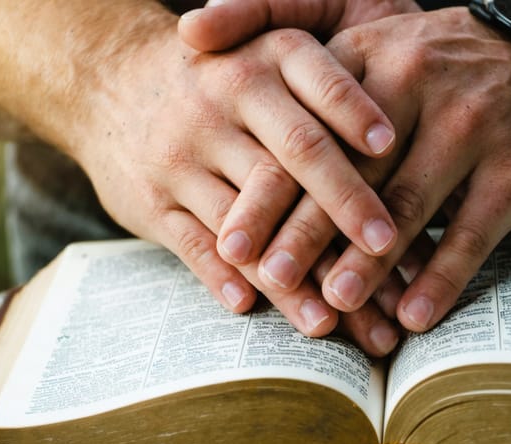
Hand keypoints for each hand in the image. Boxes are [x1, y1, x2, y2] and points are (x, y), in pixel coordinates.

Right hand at [64, 14, 403, 342]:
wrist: (111, 80)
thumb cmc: (222, 80)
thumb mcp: (266, 57)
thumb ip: (322, 87)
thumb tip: (399, 145)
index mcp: (267, 58)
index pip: (320, 85)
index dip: (356, 114)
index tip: (393, 148)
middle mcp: (226, 97)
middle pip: (294, 155)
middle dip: (343, 204)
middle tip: (385, 247)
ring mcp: (184, 150)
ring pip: (248, 217)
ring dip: (290, 274)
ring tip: (329, 319)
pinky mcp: (152, 198)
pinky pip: (192, 244)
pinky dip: (222, 279)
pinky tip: (253, 309)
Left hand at [182, 0, 510, 333]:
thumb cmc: (450, 67)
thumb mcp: (378, 39)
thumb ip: (292, 35)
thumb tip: (188, 32)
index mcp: (369, 56)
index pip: (306, 133)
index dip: (265, 194)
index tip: (229, 245)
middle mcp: (417, 83)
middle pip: (348, 173)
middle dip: (303, 234)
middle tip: (269, 283)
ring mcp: (472, 126)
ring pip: (406, 206)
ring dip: (367, 263)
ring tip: (333, 304)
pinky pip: (471, 233)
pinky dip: (440, 278)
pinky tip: (413, 315)